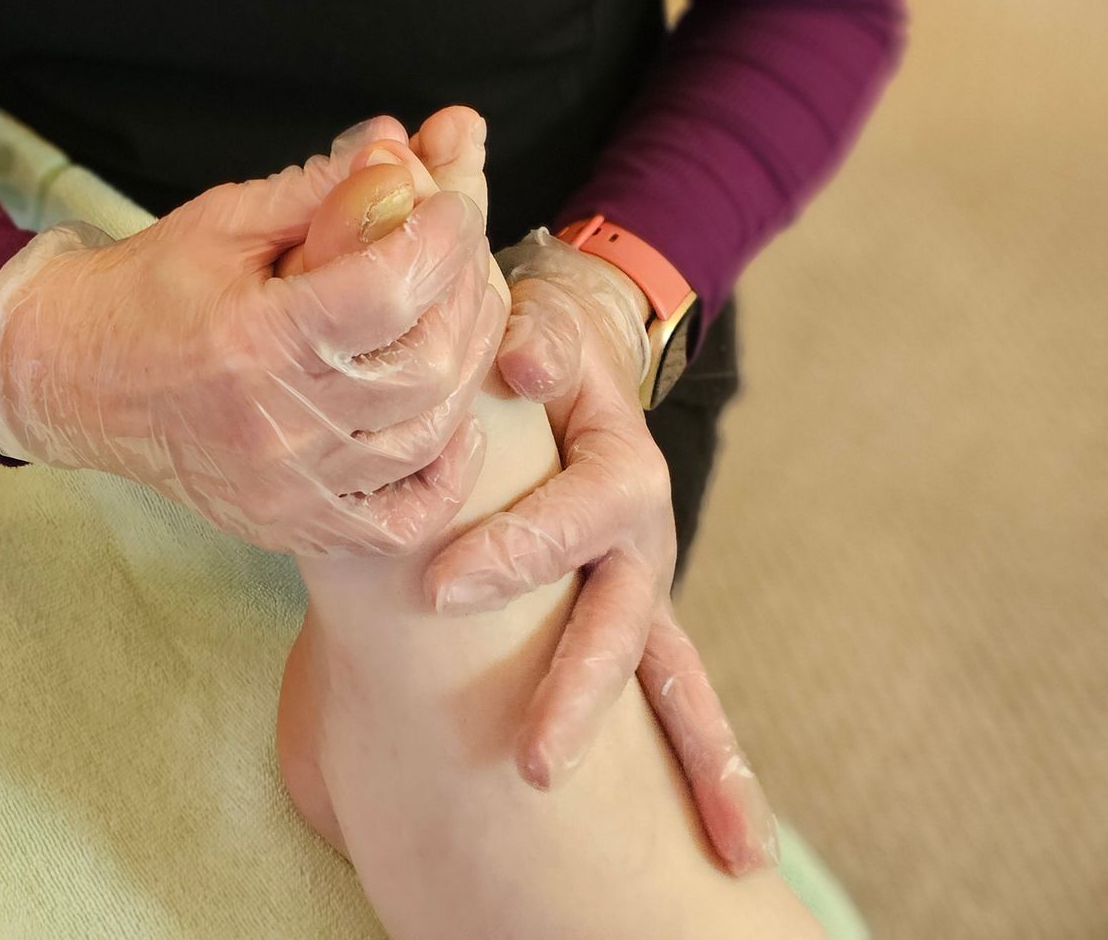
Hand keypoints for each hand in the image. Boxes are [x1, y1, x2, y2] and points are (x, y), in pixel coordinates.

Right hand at [0, 116, 508, 558]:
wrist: (73, 376)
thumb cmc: (147, 288)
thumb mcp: (224, 220)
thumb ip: (318, 189)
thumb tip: (399, 151)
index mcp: (255, 339)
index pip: (387, 290)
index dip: (440, 239)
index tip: (455, 204)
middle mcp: (278, 424)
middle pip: (424, 364)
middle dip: (465, 294)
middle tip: (463, 251)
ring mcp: (289, 487)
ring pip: (427, 435)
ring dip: (465, 365)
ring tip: (462, 312)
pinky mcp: (291, 524)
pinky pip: (398, 519)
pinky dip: (443, 474)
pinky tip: (452, 421)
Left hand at [420, 228, 777, 877]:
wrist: (564, 358)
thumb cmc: (532, 346)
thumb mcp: (536, 323)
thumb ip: (533, 337)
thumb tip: (524, 364)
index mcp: (618, 467)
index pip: (575, 516)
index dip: (515, 551)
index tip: (436, 589)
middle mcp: (642, 540)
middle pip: (625, 621)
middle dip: (583, 691)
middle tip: (534, 762)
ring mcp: (643, 587)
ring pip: (674, 678)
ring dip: (697, 761)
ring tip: (726, 851)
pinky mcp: (628, 619)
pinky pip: (675, 699)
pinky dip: (708, 769)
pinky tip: (736, 850)